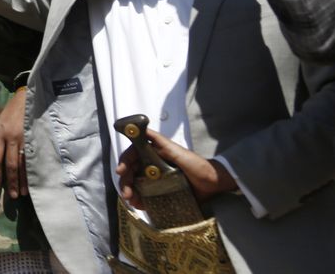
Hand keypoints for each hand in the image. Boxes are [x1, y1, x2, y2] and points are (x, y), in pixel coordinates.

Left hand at [0, 88, 28, 198]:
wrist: (30, 97)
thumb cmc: (12, 111)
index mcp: (1, 134)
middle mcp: (13, 138)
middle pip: (11, 164)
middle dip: (11, 181)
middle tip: (12, 195)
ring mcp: (27, 139)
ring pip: (24, 164)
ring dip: (24, 180)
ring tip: (23, 192)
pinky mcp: (37, 139)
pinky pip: (35, 158)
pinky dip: (34, 171)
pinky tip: (35, 180)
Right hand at [115, 127, 236, 209]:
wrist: (214, 183)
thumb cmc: (197, 164)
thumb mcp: (177, 151)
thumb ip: (159, 141)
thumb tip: (141, 128)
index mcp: (153, 154)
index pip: (133, 155)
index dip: (124, 162)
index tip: (120, 171)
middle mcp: (152, 165)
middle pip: (132, 172)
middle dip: (126, 182)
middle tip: (126, 194)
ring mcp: (156, 179)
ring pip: (137, 184)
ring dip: (131, 192)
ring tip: (132, 202)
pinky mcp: (162, 192)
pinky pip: (147, 195)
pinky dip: (140, 200)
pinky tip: (139, 205)